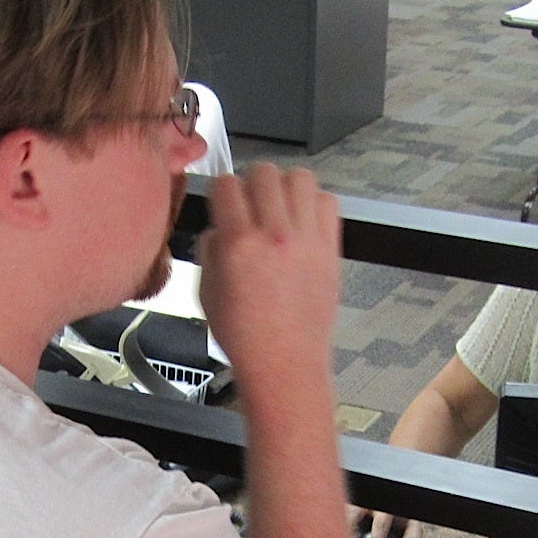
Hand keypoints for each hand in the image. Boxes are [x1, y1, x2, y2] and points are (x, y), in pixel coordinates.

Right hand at [197, 165, 341, 391]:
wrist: (284, 365)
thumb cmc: (248, 339)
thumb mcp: (207, 293)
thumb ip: (210, 250)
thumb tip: (218, 227)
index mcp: (240, 246)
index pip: (226, 185)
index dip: (220, 191)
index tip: (223, 201)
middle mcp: (276, 237)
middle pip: (264, 172)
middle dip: (251, 183)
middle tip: (251, 202)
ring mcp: (307, 242)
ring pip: (300, 178)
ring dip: (285, 186)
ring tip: (278, 207)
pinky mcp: (330, 251)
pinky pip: (328, 202)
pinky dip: (314, 204)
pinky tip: (302, 221)